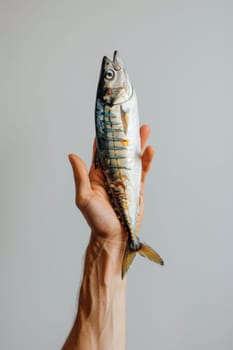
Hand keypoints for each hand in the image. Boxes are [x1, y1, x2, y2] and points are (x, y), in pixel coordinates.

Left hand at [68, 125, 154, 240]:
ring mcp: (126, 181)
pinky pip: (143, 172)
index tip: (108, 122)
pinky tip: (149, 150)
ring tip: (144, 129)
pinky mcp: (137, 188)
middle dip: (124, 136)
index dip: (104, 137)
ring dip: (138, 144)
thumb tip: (72, 155)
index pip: (101, 152)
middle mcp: (112, 175)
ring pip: (133, 158)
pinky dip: (146, 161)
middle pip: (119, 151)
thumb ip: (80, 177)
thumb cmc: (97, 220)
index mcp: (97, 175)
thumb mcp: (84, 198)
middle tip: (129, 120)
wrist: (114, 236)